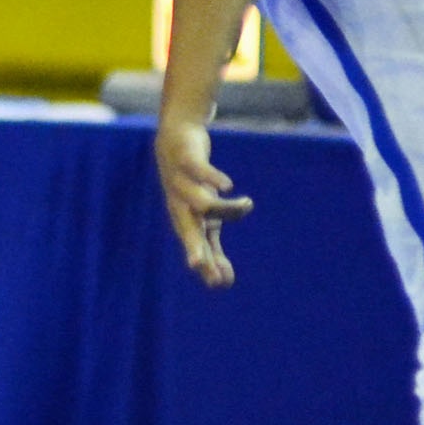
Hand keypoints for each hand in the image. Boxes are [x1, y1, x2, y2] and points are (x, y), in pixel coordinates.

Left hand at [155, 119, 253, 287]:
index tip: (218, 283)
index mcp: (186, 222)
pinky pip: (198, 170)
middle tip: (198, 264)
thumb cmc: (191, 188)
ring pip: (201, 202)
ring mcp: (181, 183)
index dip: (206, 263)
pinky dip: (213, 178)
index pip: (195, 247)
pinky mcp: (186, 160)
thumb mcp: (202, 222)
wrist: (176, 141)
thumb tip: (224, 283)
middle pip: (187, 230)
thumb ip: (212, 251)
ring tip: (247, 204)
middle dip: (193, 247)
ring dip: (227, 206)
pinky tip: (227, 185)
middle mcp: (181, 206)